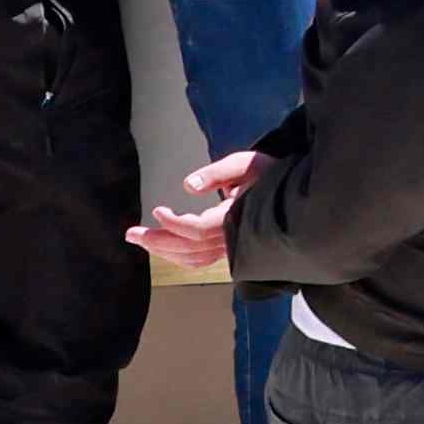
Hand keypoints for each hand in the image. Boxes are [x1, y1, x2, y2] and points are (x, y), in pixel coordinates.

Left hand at [126, 143, 258, 281]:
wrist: (292, 191)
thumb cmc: (268, 174)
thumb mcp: (245, 164)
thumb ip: (217, 172)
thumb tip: (188, 185)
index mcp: (238, 216)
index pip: (199, 230)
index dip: (175, 224)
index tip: (157, 209)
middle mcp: (235, 236)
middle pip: (190, 248)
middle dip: (158, 242)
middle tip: (131, 233)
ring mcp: (232, 246)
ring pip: (193, 258)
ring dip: (165, 252)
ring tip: (142, 240)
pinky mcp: (228, 248)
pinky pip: (200, 260)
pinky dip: (179, 257)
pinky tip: (165, 248)